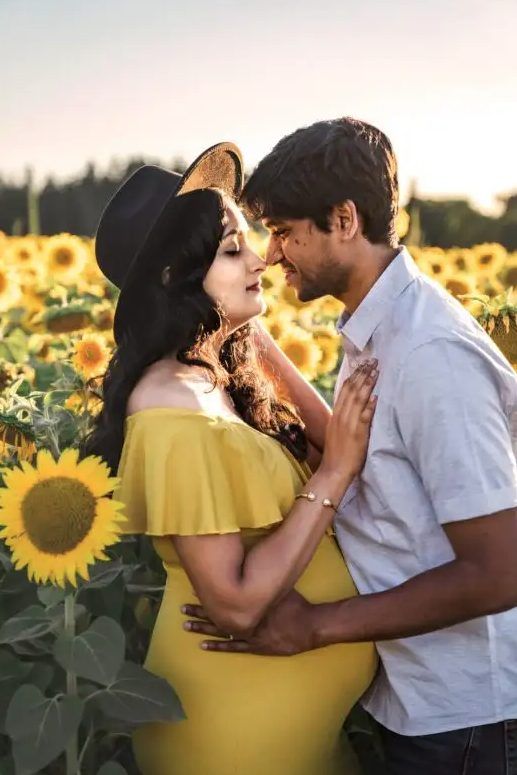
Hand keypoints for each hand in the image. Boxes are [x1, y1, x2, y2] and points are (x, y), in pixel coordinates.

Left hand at [181, 590, 317, 655]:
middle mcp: (247, 618)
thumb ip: (264, 578)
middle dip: (200, 610)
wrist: (309, 626)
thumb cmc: (295, 604)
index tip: (194, 588)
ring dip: (203, 627)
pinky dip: (217, 646)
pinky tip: (203, 646)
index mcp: (251, 602)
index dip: (209, 594)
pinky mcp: (255, 647)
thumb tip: (250, 562)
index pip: (225, 596)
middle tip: (182, 607)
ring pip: (220, 631)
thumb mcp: (279, 585)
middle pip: (218, 614)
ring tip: (186, 624)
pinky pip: (232, 647)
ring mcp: (249, 634)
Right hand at [320, 359, 377, 480]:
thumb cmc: (338, 454)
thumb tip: (355, 407)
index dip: (354, 376)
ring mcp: (348, 424)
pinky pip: (364, 416)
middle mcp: (341, 416)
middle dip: (362, 374)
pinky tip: (375, 396)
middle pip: (351, 390)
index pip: (344, 390)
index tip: (362, 364)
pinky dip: (369, 405)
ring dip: (367, 384)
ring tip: (376, 371)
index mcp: (336, 415)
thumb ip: (344, 419)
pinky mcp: (357, 434)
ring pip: (357, 399)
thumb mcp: (337, 432)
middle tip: (372, 361)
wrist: (333, 471)